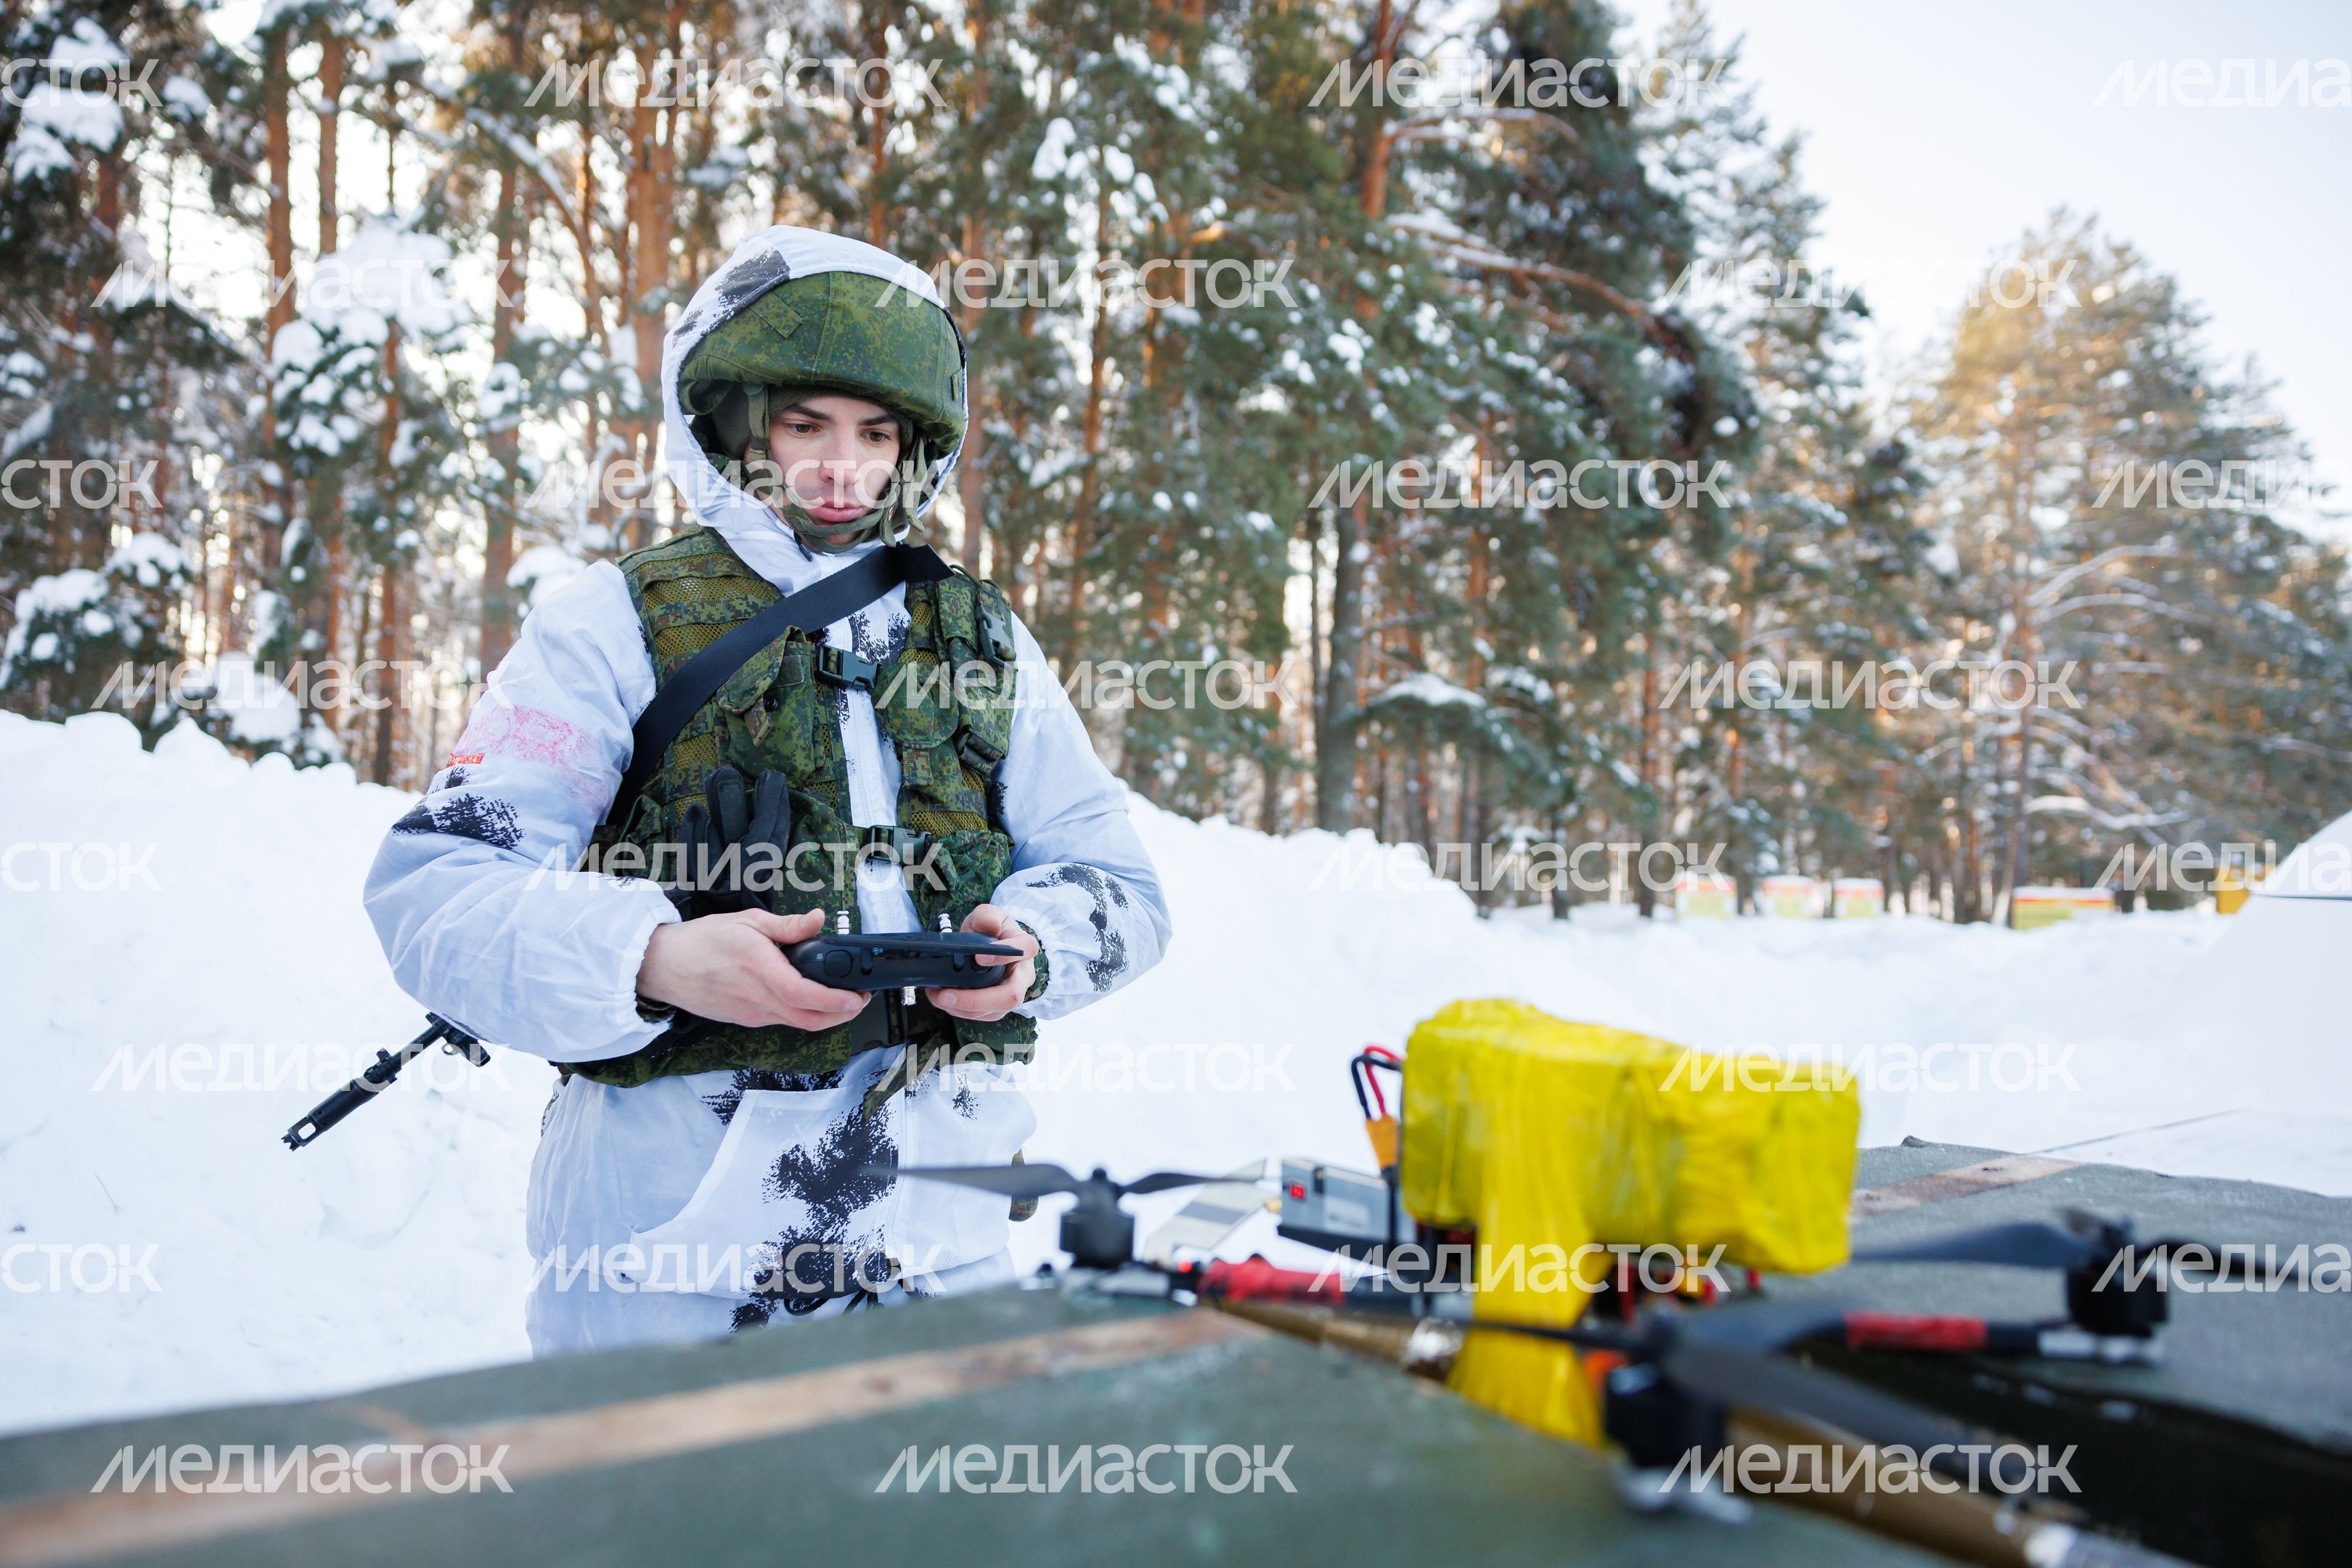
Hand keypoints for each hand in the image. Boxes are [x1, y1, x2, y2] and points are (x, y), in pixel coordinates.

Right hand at [636, 909, 870, 1031]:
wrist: (664, 966)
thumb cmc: (702, 941)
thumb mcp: (747, 921)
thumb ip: (787, 925)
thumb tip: (818, 920)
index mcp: (759, 971)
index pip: (804, 995)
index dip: (836, 1002)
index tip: (858, 997)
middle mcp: (757, 1000)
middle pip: (809, 1020)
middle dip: (842, 1015)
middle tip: (860, 999)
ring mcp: (751, 1014)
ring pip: (797, 1023)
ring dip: (824, 1016)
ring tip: (841, 997)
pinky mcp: (746, 1020)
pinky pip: (781, 1020)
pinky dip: (802, 1013)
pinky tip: (809, 997)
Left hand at [925, 903, 1037, 1022]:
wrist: (994, 945)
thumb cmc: (994, 931)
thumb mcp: (989, 915)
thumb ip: (988, 916)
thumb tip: (990, 925)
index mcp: (1024, 949)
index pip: (1023, 951)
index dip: (1002, 957)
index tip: (978, 957)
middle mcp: (1023, 976)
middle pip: (1010, 996)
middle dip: (976, 1000)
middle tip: (946, 995)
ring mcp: (1012, 995)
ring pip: (994, 1011)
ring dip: (962, 1008)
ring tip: (937, 997)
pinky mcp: (997, 1007)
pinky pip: (982, 1016)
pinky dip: (959, 1011)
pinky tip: (943, 1001)